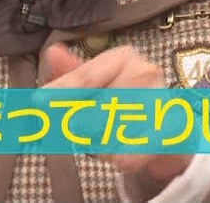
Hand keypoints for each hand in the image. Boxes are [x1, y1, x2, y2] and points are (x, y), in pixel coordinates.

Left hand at [40, 44, 191, 186]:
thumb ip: (72, 73)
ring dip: (100, 142)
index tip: (39, 102)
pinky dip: (120, 157)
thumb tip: (51, 52)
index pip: (86, 76)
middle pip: (96, 107)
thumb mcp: (97, 84)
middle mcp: (145, 72)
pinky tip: (120, 153)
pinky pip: (130, 152)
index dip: (61, 90)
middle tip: (79, 129)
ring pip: (111, 132)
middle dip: (81, 124)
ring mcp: (161, 100)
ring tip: (106, 138)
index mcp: (123, 57)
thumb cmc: (124, 100)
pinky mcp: (171, 131)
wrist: (167, 126)